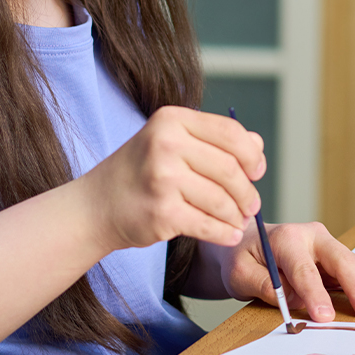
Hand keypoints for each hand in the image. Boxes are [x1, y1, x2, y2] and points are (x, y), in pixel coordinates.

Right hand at [82, 106, 265, 252]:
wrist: (97, 205)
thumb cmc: (140, 172)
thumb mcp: (171, 143)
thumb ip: (214, 140)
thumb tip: (257, 145)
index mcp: (172, 120)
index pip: (230, 132)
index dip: (251, 154)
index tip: (257, 171)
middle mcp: (166, 144)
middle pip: (231, 169)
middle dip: (248, 192)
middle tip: (251, 205)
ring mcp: (162, 178)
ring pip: (222, 200)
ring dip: (236, 216)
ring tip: (237, 221)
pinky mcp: (161, 212)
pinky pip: (208, 225)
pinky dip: (224, 233)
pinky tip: (227, 235)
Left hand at [218, 221, 354, 319]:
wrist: (247, 244)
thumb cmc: (242, 258)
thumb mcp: (240, 272)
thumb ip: (264, 284)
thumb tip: (294, 299)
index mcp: (286, 238)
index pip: (304, 270)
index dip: (315, 295)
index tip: (326, 318)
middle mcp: (310, 236)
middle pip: (339, 261)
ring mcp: (325, 245)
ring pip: (353, 265)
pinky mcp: (333, 257)